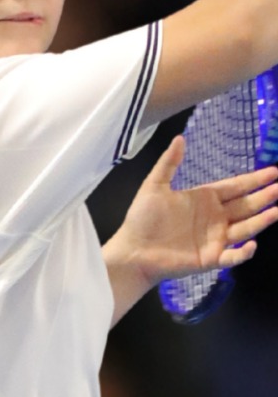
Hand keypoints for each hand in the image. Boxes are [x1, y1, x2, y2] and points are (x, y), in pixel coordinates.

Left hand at [112, 135, 277, 289]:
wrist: (132, 251)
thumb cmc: (142, 219)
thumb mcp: (154, 187)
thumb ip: (168, 163)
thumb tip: (179, 138)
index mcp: (204, 199)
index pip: (235, 187)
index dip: (254, 180)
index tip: (274, 172)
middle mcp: (215, 217)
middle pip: (245, 205)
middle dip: (265, 196)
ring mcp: (215, 239)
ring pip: (245, 227)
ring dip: (262, 220)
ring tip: (277, 209)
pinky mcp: (210, 258)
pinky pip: (232, 256)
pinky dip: (243, 252)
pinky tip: (252, 243)